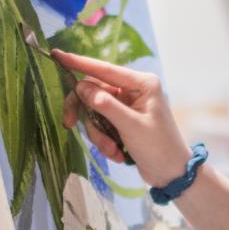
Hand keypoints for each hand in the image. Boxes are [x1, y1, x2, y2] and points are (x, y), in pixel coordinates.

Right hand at [54, 49, 193, 186]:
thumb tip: (81, 87)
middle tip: (68, 125)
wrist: (171, 174)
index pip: (104, 69)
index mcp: (142, 83)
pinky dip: (104, 140)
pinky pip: (100, 124)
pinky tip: (117, 154)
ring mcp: (126, 106)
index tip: (57, 55)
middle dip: (85, 113)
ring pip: (94, 111)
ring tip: (112, 151)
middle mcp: (133, 90)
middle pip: (93, 92)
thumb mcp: (131, 126)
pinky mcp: (121, 120)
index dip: (79, 63)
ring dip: (98, 134)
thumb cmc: (159, 147)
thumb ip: (106, 106)